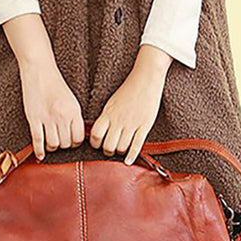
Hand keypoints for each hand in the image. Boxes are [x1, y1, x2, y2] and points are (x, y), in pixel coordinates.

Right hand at [0, 12, 84, 160]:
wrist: (39, 70)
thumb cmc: (54, 83)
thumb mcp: (71, 100)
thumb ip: (74, 117)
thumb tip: (76, 135)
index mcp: (74, 111)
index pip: (78, 138)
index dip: (75, 143)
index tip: (71, 142)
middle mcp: (62, 116)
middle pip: (65, 143)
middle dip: (63, 145)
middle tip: (60, 141)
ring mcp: (47, 118)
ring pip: (53, 144)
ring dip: (52, 147)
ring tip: (50, 143)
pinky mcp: (33, 118)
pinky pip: (38, 140)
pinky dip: (39, 150)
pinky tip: (40, 155)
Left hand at [89, 43, 171, 163]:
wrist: (146, 79)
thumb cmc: (128, 90)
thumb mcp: (111, 103)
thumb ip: (106, 117)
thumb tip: (99, 132)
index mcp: (108, 114)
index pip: (95, 135)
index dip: (95, 143)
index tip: (97, 145)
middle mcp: (118, 121)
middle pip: (108, 145)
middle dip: (107, 151)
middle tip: (109, 151)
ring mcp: (131, 124)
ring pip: (121, 147)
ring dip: (119, 152)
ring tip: (119, 151)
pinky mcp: (144, 126)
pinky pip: (136, 145)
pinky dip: (131, 156)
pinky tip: (128, 161)